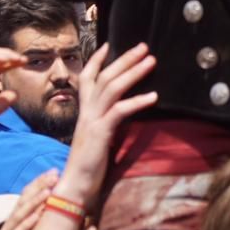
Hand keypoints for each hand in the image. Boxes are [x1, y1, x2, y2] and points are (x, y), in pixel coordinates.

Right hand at [0, 169, 56, 229]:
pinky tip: (37, 216)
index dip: (38, 183)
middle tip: (55, 175)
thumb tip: (60, 213)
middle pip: (23, 201)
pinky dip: (26, 225)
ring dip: (34, 202)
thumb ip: (43, 228)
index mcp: (15, 221)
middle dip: (39, 186)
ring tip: (48, 192)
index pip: (25, 197)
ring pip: (20, 215)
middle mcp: (9, 226)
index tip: (54, 172)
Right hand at [51, 43, 157, 208]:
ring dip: (133, 72)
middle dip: (124, 59)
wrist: (75, 185)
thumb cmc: (89, 165)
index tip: (108, 45)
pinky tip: (153, 96)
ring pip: (112, 87)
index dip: (96, 60)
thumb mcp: (98, 137)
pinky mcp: (100, 133)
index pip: (88, 78)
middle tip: (144, 46)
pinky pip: (119, 111)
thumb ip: (106, 122)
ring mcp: (92, 120)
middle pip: (105, 76)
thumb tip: (121, 113)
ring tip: (151, 61)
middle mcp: (87, 111)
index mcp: (85, 111)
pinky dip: (137, 101)